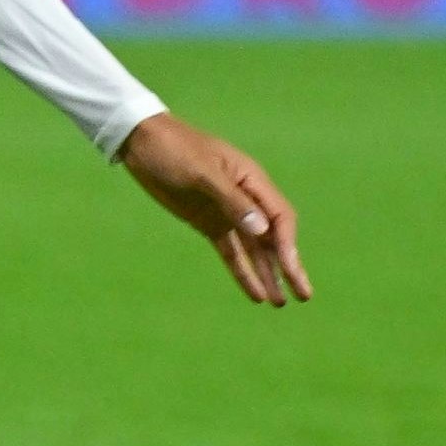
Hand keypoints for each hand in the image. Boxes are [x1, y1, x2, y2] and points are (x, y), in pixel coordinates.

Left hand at [118, 112, 312, 306]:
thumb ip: (232, 201)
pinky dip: (242, 272)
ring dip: (267, 275)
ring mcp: (227, 213)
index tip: (290, 268)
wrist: (141, 142)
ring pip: (254, 249)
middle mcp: (246, 199)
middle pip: (273, 238)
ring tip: (279, 304)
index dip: (287, 245)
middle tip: (303, 296)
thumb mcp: (202, 174)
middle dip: (288, 267)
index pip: (280, 217)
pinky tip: (254, 294)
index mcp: (251, 180)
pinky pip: (231, 251)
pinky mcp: (209, 223)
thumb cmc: (174, 150)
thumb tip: (262, 231)